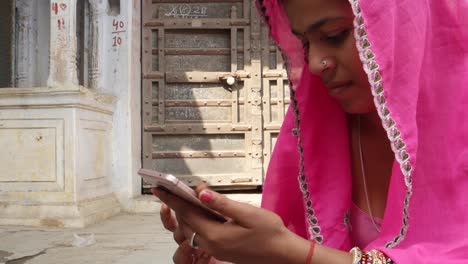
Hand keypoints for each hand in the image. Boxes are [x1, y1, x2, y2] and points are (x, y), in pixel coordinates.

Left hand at [154, 185, 308, 263]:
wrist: (282, 254)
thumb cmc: (269, 233)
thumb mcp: (247, 213)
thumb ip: (222, 204)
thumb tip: (201, 193)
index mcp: (215, 235)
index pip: (187, 213)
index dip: (172, 198)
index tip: (159, 189)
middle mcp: (211, 244)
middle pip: (186, 221)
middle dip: (180, 203)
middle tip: (180, 186)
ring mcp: (215, 248)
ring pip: (192, 228)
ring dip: (188, 212)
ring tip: (192, 197)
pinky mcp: (220, 249)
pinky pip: (201, 233)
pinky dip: (198, 219)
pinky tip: (205, 210)